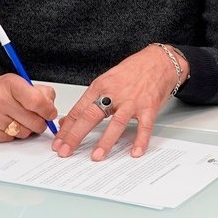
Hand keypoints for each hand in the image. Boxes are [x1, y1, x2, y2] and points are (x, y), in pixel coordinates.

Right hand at [0, 72, 56, 141]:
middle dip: (38, 123)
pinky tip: (3, 126)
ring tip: (15, 120)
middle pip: (34, 122)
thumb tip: (51, 107)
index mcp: (10, 84)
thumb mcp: (13, 83)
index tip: (49, 113)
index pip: (38, 101)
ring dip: (24, 130)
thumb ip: (37, 92)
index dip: (48, 111)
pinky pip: (9, 140)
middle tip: (33, 119)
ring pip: (24, 133)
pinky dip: (10, 135)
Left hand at [52, 45, 188, 160]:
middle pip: (91, 116)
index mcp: (100, 86)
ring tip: (96, 156)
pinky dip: (140, 141)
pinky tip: (135, 152)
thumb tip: (69, 120)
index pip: (79, 110)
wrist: (159, 61)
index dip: (66, 128)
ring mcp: (132, 101)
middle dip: (75, 136)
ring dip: (105, 141)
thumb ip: (89, 101)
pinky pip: (144, 127)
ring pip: (116, 123)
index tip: (58, 142)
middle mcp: (114, 94)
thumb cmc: (133, 71)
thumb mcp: (106, 81)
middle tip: (65, 151)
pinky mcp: (149, 107)